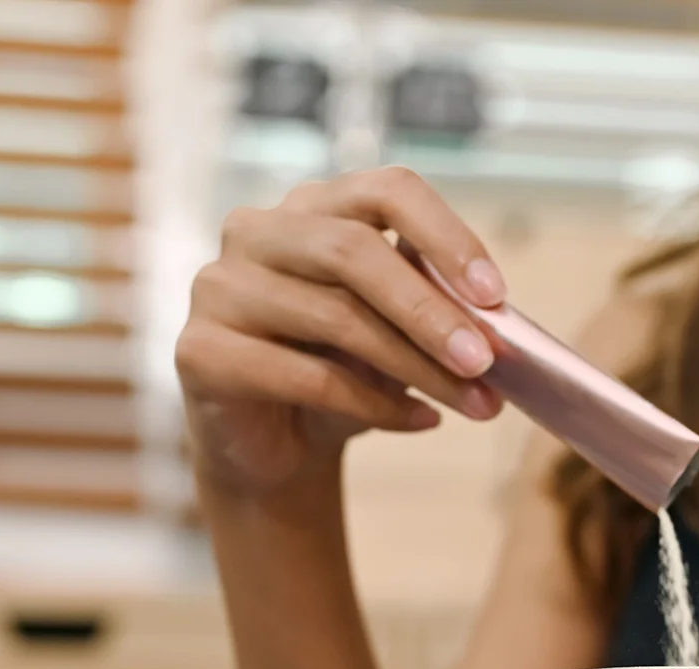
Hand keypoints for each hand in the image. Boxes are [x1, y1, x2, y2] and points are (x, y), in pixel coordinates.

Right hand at [175, 166, 507, 495]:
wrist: (277, 449)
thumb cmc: (344, 376)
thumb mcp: (398, 334)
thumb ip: (436, 312)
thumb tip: (498, 323)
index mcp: (313, 208)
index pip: (385, 190)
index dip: (445, 236)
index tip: (494, 296)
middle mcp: (256, 232)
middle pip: (355, 250)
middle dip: (431, 311)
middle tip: (486, 362)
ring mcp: (219, 286)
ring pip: (335, 317)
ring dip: (417, 368)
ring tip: (471, 404)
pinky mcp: (200, 350)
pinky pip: (305, 376)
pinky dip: (374, 406)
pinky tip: (418, 422)